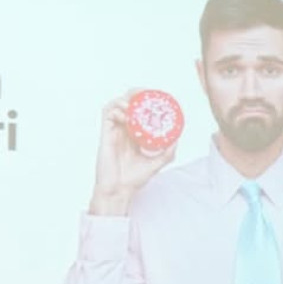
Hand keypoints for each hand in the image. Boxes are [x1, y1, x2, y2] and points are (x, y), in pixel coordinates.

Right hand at [89, 89, 177, 215]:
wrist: (119, 190)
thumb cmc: (134, 179)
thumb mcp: (157, 163)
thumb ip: (167, 152)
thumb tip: (177, 138)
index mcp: (134, 134)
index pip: (139, 110)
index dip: (146, 99)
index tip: (157, 96)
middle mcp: (123, 129)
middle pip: (127, 102)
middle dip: (136, 93)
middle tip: (146, 93)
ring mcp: (113, 131)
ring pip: (115, 104)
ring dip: (125, 99)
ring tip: (135, 102)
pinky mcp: (105, 134)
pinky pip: (107, 114)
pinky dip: (116, 109)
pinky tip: (126, 115)